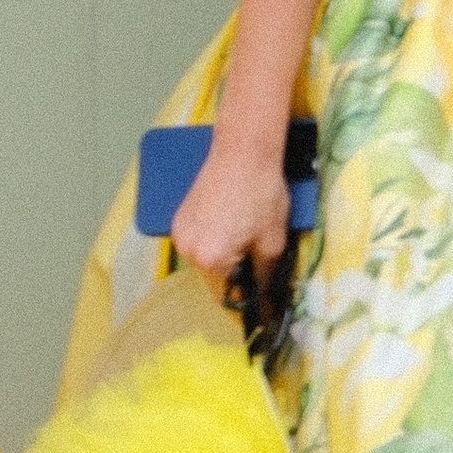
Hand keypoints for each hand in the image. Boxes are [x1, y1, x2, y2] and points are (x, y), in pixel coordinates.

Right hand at [171, 136, 289, 293]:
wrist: (243, 152)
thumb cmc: (261, 191)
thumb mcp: (273, 240)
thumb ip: (266, 275)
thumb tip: (264, 299)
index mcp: (211, 259)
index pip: (228, 297)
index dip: (248, 300)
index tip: (260, 301)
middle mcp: (188, 250)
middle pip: (214, 280)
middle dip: (236, 275)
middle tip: (257, 256)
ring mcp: (179, 234)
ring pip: (205, 261)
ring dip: (224, 258)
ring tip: (245, 233)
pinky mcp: (179, 219)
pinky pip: (197, 243)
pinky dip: (213, 241)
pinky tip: (231, 223)